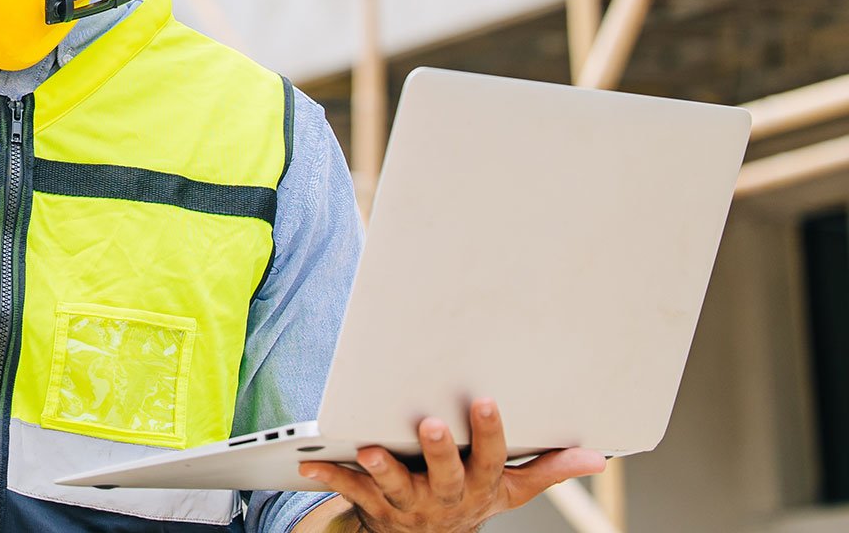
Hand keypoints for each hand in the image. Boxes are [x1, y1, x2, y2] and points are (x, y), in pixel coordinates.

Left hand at [298, 399, 605, 531]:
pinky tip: (309, 460)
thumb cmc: (470, 500)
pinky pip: (350, 491)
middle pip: (445, 473)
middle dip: (439, 451)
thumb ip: (548, 470)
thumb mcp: (511, 490)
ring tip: (368, 448)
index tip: (487, 401)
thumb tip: (597, 456)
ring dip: (382, 467)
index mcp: (480, 484)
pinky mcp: (373, 505)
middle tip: (431, 425)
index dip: (491, 432)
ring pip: (395, 485)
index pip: (491, 457)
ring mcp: (408, 503)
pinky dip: (329, 474)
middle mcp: (445, 495)